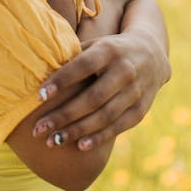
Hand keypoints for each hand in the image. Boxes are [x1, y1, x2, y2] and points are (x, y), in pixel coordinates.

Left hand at [33, 27, 170, 150]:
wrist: (152, 54)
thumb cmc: (110, 50)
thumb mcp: (95, 45)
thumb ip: (73, 57)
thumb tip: (39, 70)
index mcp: (109, 51)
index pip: (82, 66)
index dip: (61, 81)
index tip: (39, 95)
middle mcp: (124, 71)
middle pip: (92, 98)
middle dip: (63, 115)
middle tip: (38, 129)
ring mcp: (135, 92)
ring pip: (104, 116)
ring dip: (77, 131)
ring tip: (53, 141)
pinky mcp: (141, 110)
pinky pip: (118, 127)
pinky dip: (98, 137)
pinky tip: (79, 146)